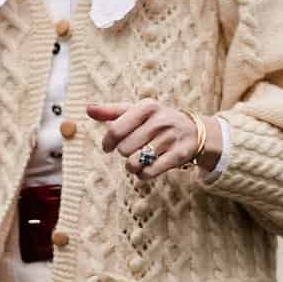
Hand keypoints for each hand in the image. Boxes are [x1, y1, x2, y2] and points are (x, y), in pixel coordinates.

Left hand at [88, 101, 214, 178]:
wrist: (194, 131)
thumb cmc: (158, 121)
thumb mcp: (138, 111)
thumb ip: (112, 111)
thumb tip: (88, 109)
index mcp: (147, 107)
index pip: (116, 129)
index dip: (107, 142)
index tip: (108, 147)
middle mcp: (160, 120)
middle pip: (124, 149)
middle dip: (125, 153)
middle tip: (134, 149)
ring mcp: (170, 138)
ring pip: (135, 163)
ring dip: (133, 166)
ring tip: (140, 159)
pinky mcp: (179, 155)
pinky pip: (148, 173)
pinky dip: (143, 174)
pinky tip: (148, 167)